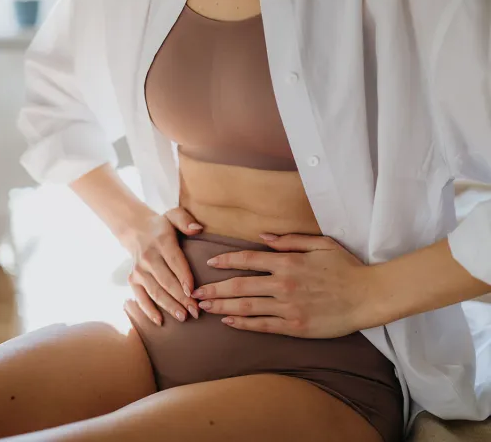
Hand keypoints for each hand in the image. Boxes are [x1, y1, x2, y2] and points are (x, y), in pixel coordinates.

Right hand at [120, 207, 201, 325]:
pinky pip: (140, 297)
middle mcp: (148, 257)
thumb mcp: (173, 215)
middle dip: (181, 297)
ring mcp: (139, 270)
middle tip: (196, 311)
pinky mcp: (133, 280)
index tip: (194, 292)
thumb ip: (185, 220)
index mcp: (161, 241)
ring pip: (155, 291)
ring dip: (169, 306)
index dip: (184, 277)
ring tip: (184, 317)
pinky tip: (160, 322)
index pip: (174, 261)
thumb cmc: (162, 226)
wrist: (135, 230)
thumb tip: (197, 228)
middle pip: (166, 280)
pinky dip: (148, 310)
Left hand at [192, 234, 373, 337]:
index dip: (225, 261)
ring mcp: (287, 307)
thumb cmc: (347, 268)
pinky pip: (262, 325)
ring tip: (203, 306)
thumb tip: (264, 237)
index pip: (248, 259)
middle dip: (213, 288)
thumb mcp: (321, 244)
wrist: (368, 296)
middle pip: (239, 286)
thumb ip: (291, 240)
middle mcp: (283, 284)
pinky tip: (228, 321)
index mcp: (288, 262)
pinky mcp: (294, 327)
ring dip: (221, 306)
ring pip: (245, 307)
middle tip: (194, 291)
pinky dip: (242, 323)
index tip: (210, 263)